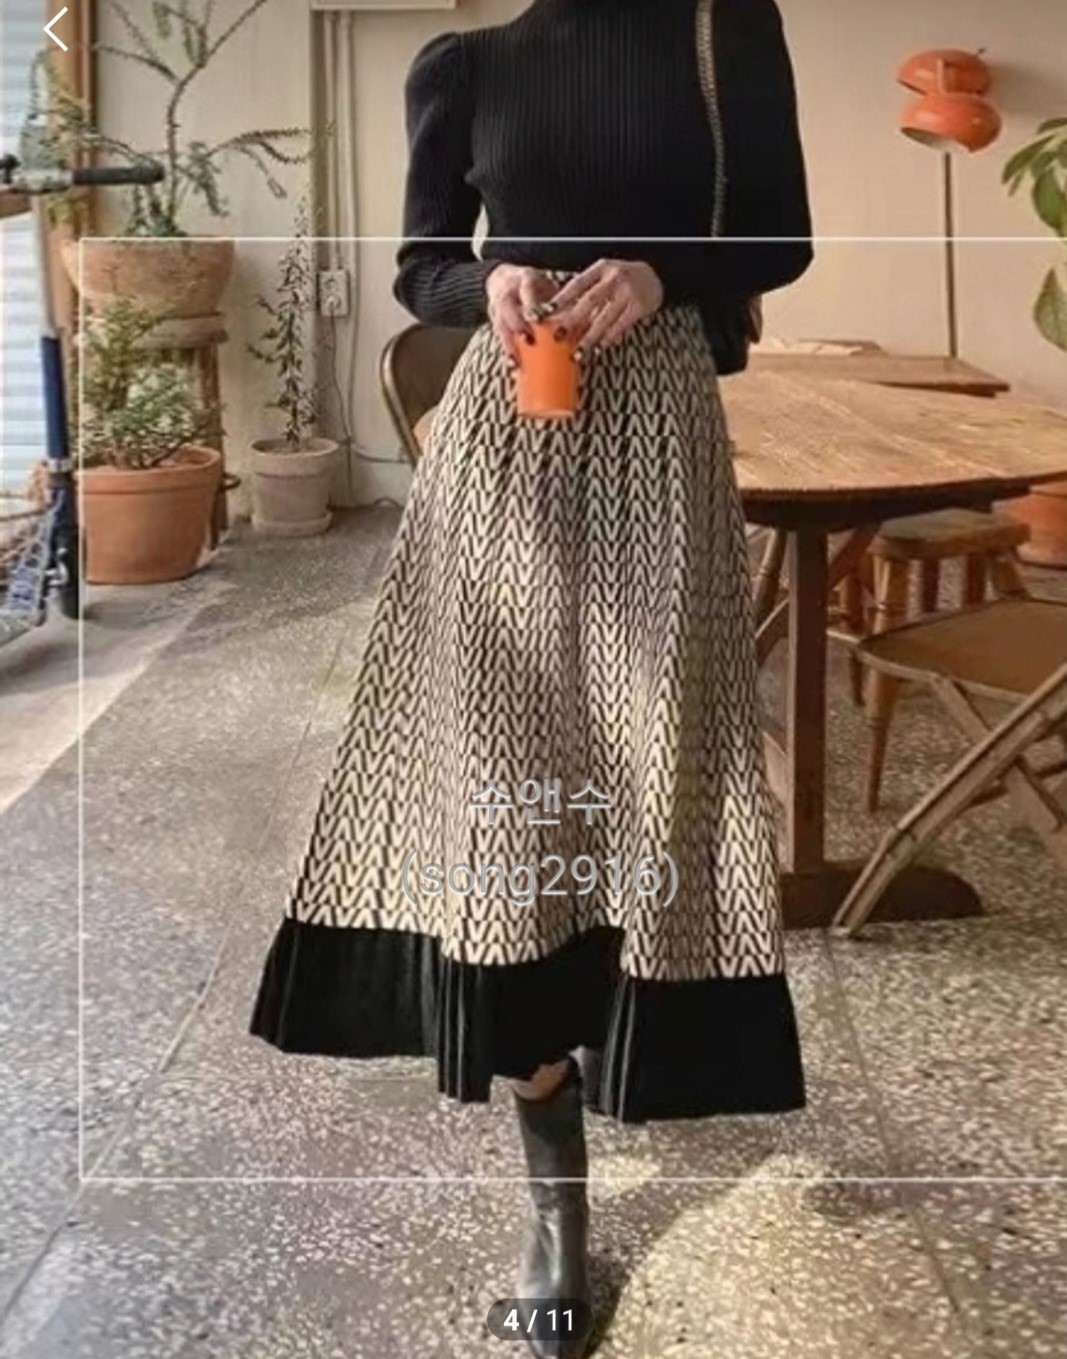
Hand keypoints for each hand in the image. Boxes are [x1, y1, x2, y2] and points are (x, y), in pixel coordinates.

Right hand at [484, 264, 559, 367]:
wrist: (503, 280)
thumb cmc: (535, 287)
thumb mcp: (547, 286)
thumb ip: (564, 303)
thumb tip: (588, 322)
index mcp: (523, 281)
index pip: (526, 291)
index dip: (531, 305)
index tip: (538, 318)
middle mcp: (507, 294)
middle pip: (508, 310)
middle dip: (517, 325)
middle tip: (528, 340)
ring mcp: (497, 309)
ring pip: (501, 328)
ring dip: (509, 347)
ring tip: (517, 364)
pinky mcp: (495, 324)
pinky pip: (500, 340)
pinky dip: (508, 354)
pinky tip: (514, 370)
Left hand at [539, 259, 663, 359]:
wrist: (654, 276)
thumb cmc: (624, 278)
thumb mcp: (604, 275)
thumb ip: (586, 289)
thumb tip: (559, 312)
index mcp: (601, 269)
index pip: (577, 284)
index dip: (560, 299)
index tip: (546, 312)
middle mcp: (614, 278)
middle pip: (589, 302)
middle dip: (572, 321)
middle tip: (558, 336)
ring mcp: (628, 292)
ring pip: (604, 319)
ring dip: (589, 338)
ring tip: (577, 354)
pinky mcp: (639, 307)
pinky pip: (620, 326)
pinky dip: (608, 339)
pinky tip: (598, 349)